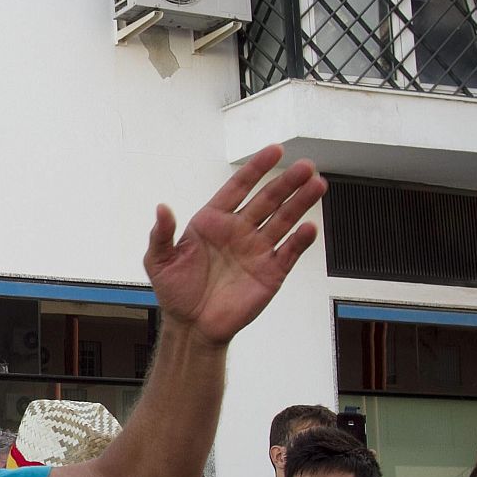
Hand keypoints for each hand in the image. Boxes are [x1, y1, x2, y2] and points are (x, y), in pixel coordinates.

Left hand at [145, 144, 325, 344]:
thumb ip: (161, 233)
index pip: (238, 188)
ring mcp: (257, 250)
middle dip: (287, 182)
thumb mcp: (158, 260)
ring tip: (318, 185)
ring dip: (301, 203)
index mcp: (212, 221)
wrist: (191, 325)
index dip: (256, 169)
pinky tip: (309, 227)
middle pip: (268, 200)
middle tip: (306, 166)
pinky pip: (289, 252)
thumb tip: (162, 207)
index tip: (275, 150)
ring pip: (284, 220)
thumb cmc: (175, 290)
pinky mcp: (270, 272)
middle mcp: (239, 231)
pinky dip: (300, 240)